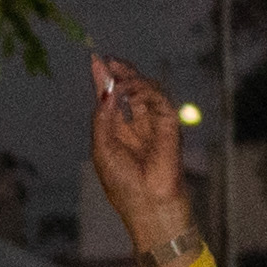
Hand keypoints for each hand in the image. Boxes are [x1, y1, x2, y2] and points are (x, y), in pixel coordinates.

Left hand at [87, 55, 196, 258]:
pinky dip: (146, 91)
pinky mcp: (171, 127)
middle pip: (131, 89)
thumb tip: (105, 90)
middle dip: (121, 72)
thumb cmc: (123, 185)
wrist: (148, 207)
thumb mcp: (102, 148)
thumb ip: (103, 118)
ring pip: (148, 90)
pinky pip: (161, 100)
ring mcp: (156, 125)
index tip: (96, 59)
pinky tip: (132, 92)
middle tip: (110, 59)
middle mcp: (138, 126)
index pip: (113, 98)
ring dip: (132, 80)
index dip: (105, 79)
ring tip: (119, 80)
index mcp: (119, 132)